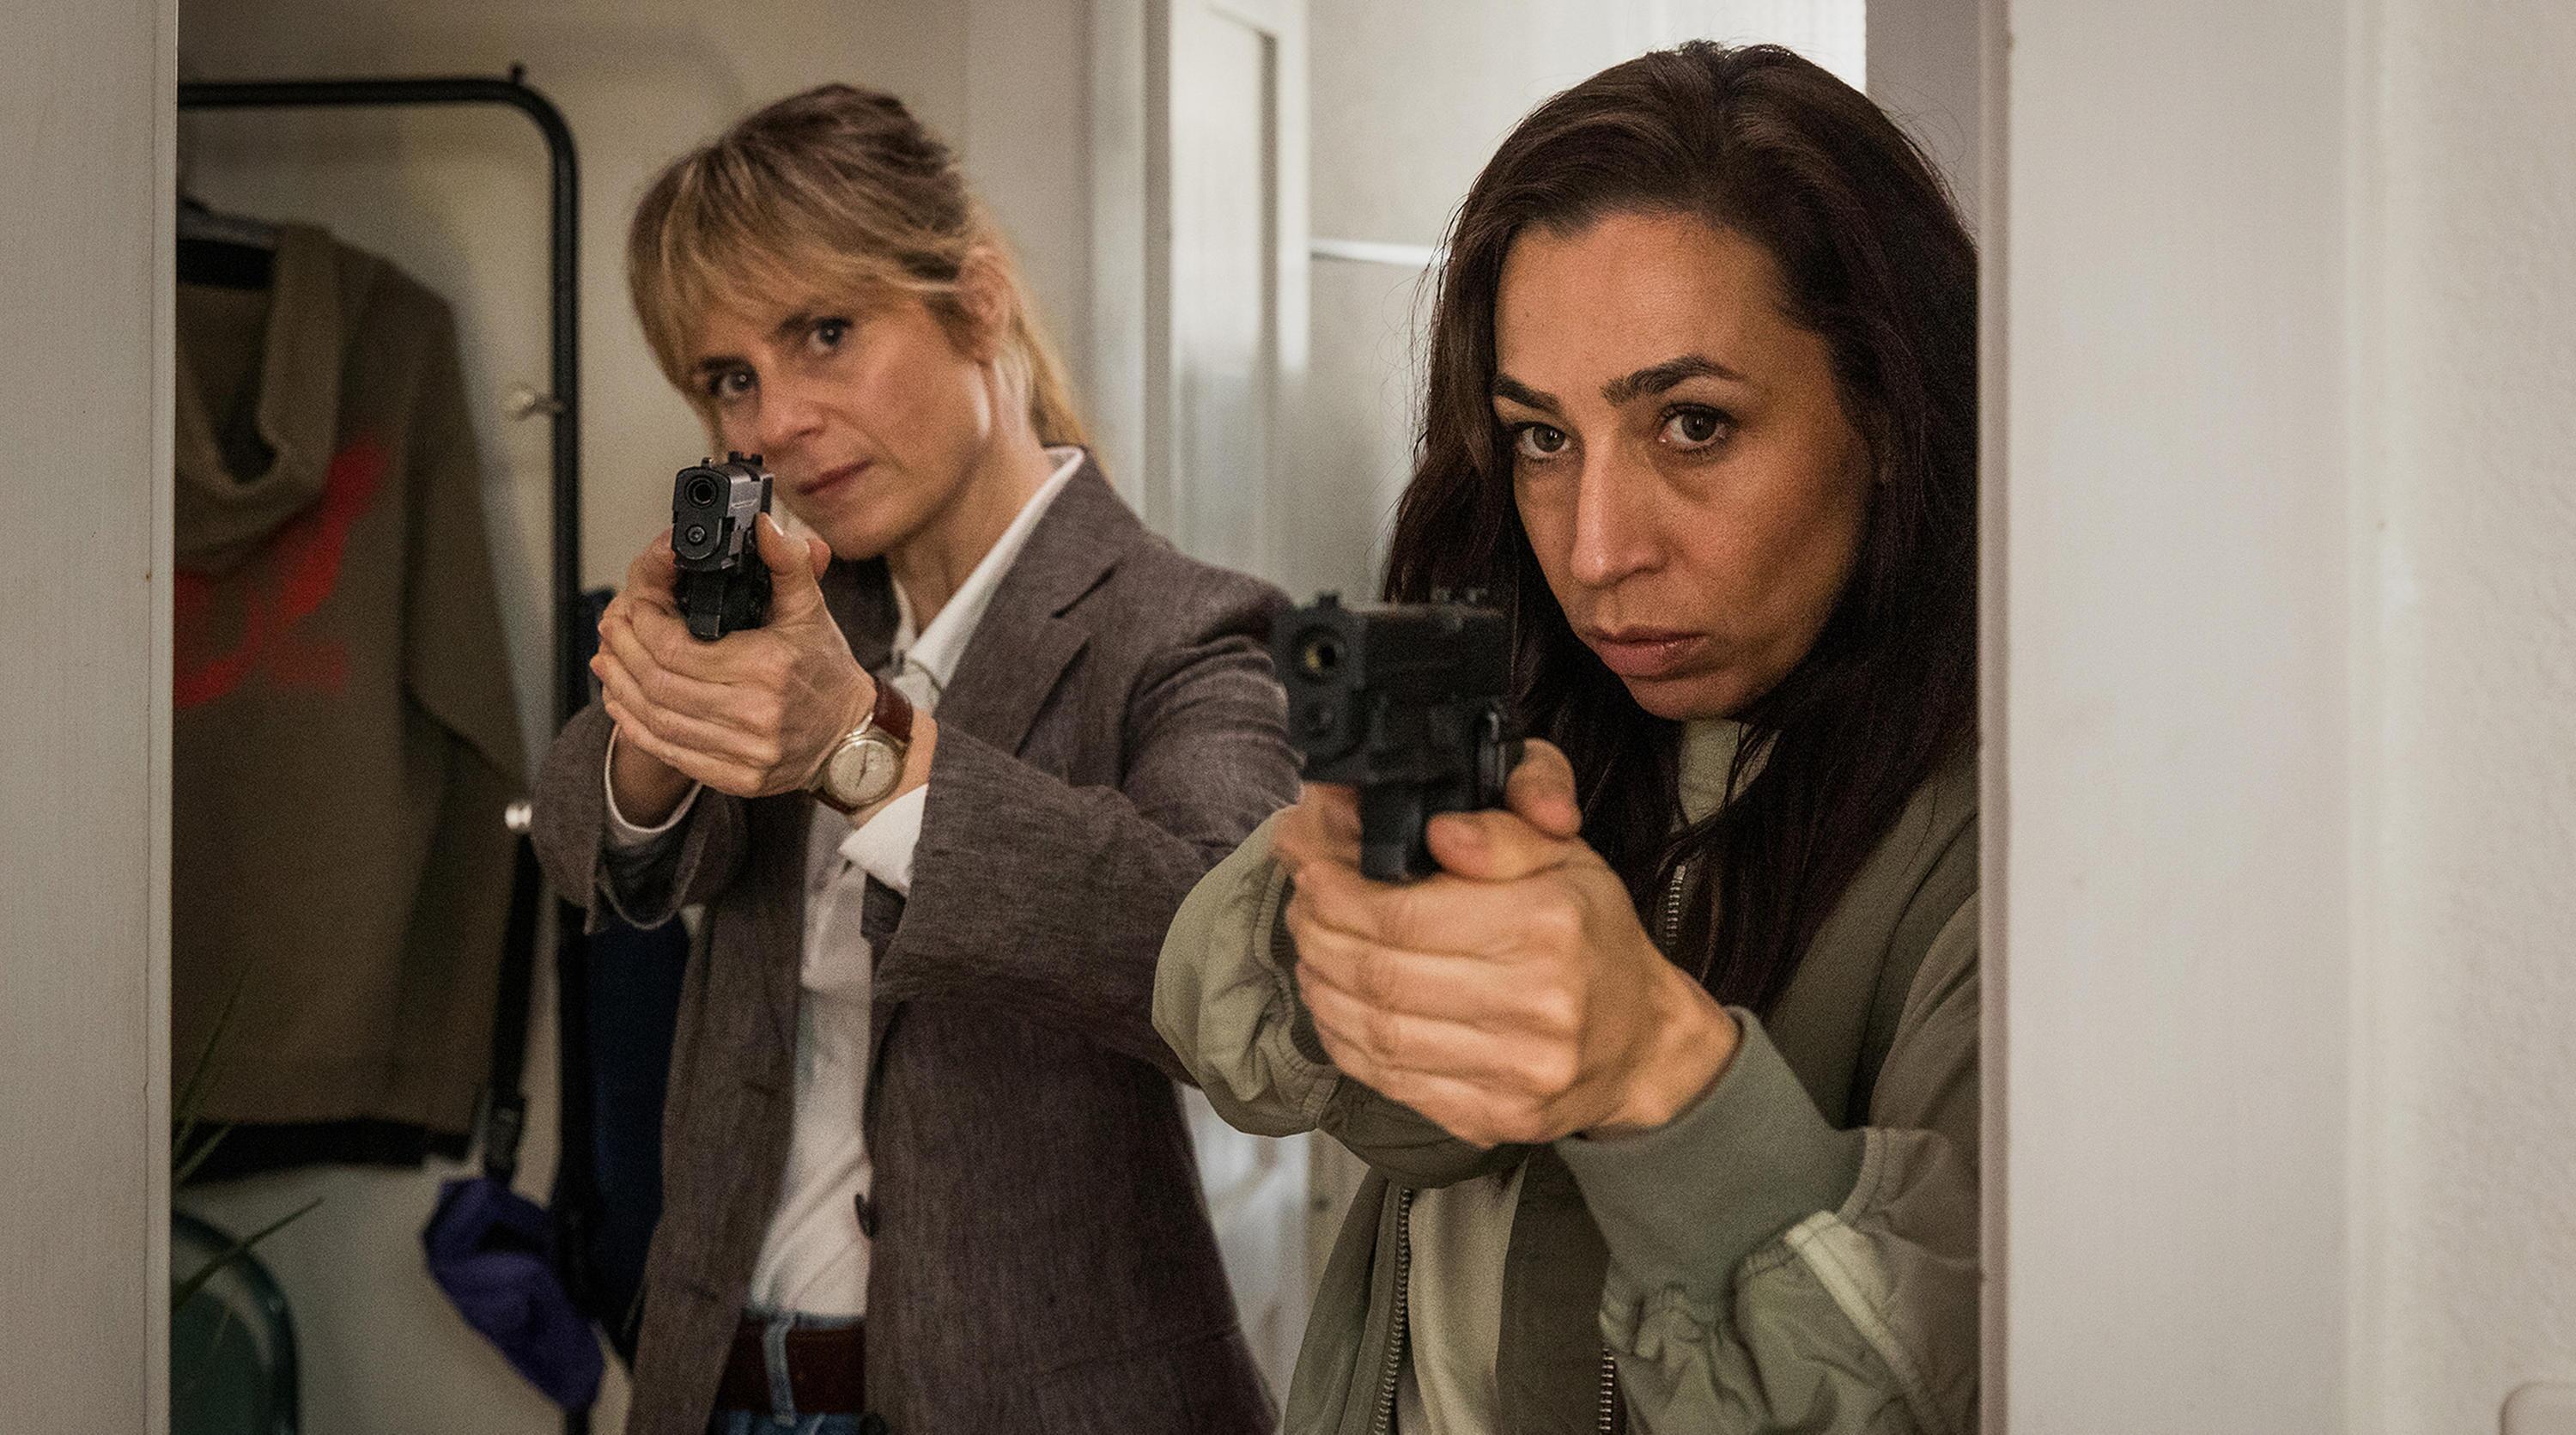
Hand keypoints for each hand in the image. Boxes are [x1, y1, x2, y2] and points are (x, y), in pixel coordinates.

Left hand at [592, 514, 874, 800]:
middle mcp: (755, 714)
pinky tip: (624, 702)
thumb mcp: (811, 610)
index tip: (635, 606)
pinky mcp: (735, 778)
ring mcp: (744, 752)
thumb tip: (763, 525)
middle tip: (611, 627)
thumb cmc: (826, 671)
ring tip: (607, 659)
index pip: (678, 649)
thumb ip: (786, 564)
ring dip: (622, 687)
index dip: (645, 625)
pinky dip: (637, 726)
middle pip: (660, 683)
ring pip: (657, 719)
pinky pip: (670, 753)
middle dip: (625, 651)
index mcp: (769, 668)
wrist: (852, 735)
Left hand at [1277, 741, 1739, 1146]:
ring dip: (1321, 987)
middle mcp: (1534, 1004)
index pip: (1403, 914)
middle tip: (1302, 906)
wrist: (1643, 1043)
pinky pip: (1390, 1081)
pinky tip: (1335, 1006)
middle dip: (1318, 934)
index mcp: (1548, 927)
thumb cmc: (1595, 939)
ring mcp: (1512, 1072)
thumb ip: (1500, 833)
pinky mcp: (1489, 1118)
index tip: (1311, 869)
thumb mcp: (1566, 857)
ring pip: (1375, 1032)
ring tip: (1311, 951)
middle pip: (1378, 973)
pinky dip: (1345, 1040)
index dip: (1336, 892)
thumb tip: (1437, 831)